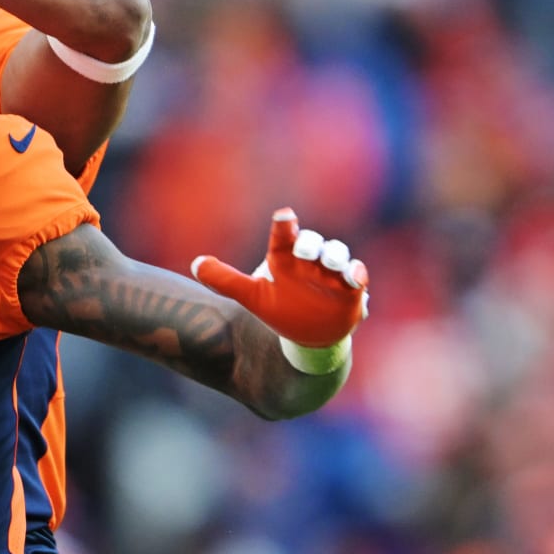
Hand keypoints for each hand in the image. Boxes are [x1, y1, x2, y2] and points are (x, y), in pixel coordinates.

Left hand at [192, 208, 368, 347]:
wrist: (307, 336)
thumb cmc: (280, 308)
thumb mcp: (251, 296)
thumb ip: (225, 280)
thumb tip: (195, 264)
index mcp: (285, 257)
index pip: (284, 235)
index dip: (285, 224)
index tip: (284, 217)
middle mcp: (309, 260)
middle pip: (313, 242)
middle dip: (311, 243)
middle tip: (303, 249)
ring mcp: (331, 273)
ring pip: (337, 254)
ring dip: (336, 256)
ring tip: (331, 264)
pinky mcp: (350, 289)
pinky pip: (358, 275)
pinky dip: (358, 273)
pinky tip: (356, 278)